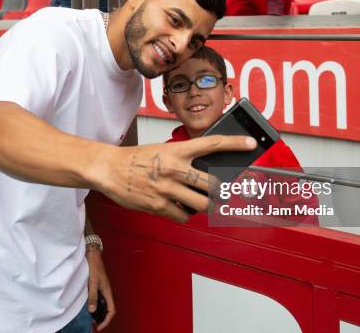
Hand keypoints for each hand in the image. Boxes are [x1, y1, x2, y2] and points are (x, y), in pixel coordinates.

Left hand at [86, 247, 115, 330]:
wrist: (92, 253)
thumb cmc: (94, 265)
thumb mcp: (93, 281)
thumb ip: (92, 295)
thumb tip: (92, 309)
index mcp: (107, 291)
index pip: (111, 310)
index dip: (106, 320)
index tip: (99, 327)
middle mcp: (105, 291)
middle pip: (107, 309)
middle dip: (102, 318)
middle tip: (93, 324)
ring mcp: (101, 288)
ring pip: (102, 303)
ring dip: (97, 312)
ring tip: (89, 318)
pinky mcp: (96, 285)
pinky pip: (97, 298)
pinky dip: (93, 304)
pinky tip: (86, 305)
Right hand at [91, 135, 256, 222]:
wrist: (109, 169)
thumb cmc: (135, 160)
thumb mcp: (162, 151)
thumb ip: (182, 160)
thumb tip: (203, 175)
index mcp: (177, 151)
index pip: (212, 143)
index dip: (235, 143)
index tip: (250, 144)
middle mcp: (175, 168)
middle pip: (213, 185)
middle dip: (219, 193)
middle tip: (218, 194)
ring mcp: (168, 188)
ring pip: (202, 205)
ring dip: (204, 206)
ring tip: (199, 203)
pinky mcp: (159, 205)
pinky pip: (183, 216)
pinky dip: (184, 215)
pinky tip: (177, 208)